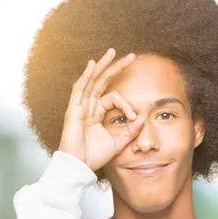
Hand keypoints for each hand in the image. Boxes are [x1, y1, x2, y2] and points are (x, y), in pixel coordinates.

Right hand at [58, 48, 145, 171]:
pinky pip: (80, 89)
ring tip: (112, 52)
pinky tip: (93, 65)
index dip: (128, 105)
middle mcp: (89, 106)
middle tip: (132, 56)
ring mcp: (80, 106)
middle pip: (103, 81)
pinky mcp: (74, 110)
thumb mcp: (119, 142)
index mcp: (98, 113)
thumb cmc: (95, 156)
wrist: (80, 166)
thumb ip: (131, 130)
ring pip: (92, 80)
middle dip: (116, 68)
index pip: (115, 99)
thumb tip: (143, 117)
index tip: (134, 117)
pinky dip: (86, 76)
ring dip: (103, 65)